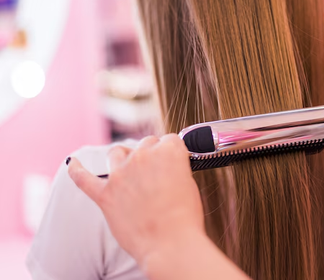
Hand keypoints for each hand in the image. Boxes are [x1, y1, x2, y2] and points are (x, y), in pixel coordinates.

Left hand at [67, 134, 203, 262]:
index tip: (173, 163)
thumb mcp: (190, 184)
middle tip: (158, 175)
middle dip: (152, 156)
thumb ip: (176, 169)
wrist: (170, 245)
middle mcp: (143, 157)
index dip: (172, 153)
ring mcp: (120, 174)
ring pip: (117, 152)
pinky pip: (83, 178)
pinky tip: (73, 163)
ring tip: (130, 171)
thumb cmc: (184, 218)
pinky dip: (76, 169)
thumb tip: (167, 170)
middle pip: (145, 143)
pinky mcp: (105, 195)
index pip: (169, 140)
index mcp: (168, 151)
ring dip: (124, 157)